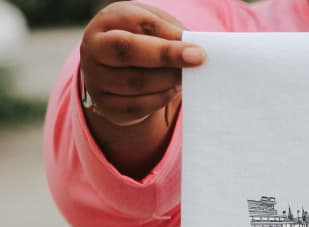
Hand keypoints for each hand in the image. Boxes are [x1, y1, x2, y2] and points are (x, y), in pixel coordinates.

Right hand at [80, 1, 204, 126]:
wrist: (116, 71)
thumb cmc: (142, 42)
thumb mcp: (153, 29)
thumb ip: (170, 33)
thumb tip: (194, 48)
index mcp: (107, 21)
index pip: (137, 24)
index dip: (167, 37)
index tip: (198, 50)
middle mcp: (94, 48)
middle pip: (128, 50)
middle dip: (166, 56)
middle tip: (197, 61)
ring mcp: (96, 79)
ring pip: (136, 82)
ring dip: (168, 80)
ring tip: (184, 76)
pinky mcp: (106, 106)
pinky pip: (137, 106)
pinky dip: (160, 99)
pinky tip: (171, 90)